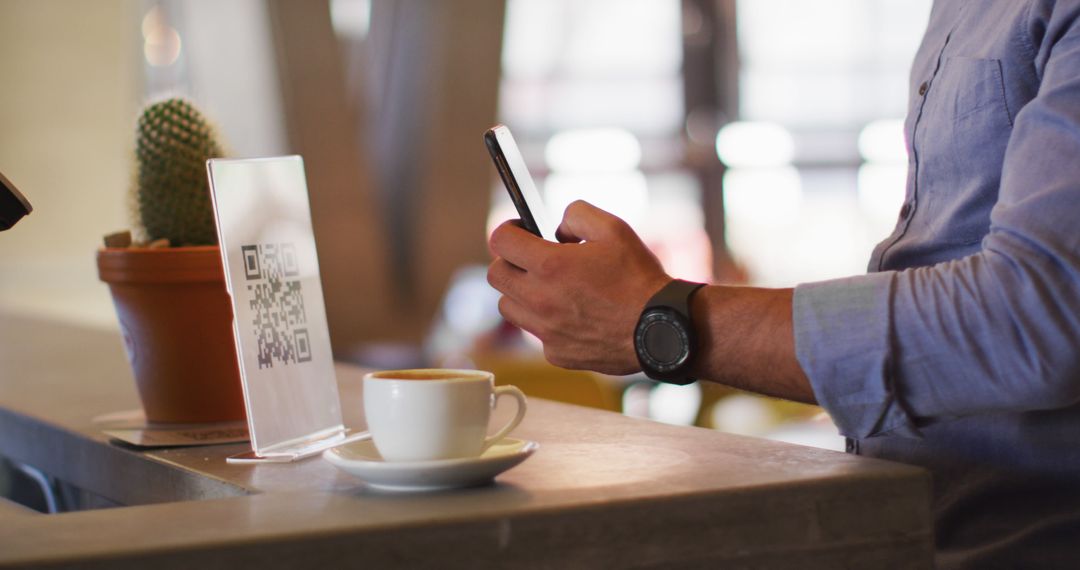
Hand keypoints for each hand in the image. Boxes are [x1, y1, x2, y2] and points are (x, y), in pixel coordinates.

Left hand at [487, 200, 670, 374]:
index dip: (508, 230)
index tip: (519, 230)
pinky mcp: (556, 354)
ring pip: (509, 307)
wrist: (661, 329)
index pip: (500, 241)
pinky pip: (536, 333)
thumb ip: (576, 215)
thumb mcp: (613, 228)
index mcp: (550, 265)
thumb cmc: (639, 279)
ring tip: (551, 287)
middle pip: (496, 276)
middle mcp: (540, 299)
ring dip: (522, 293)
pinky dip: (546, 321)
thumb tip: (557, 228)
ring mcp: (546, 331)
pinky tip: (572, 314)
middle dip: (510, 261)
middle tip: (533, 258)